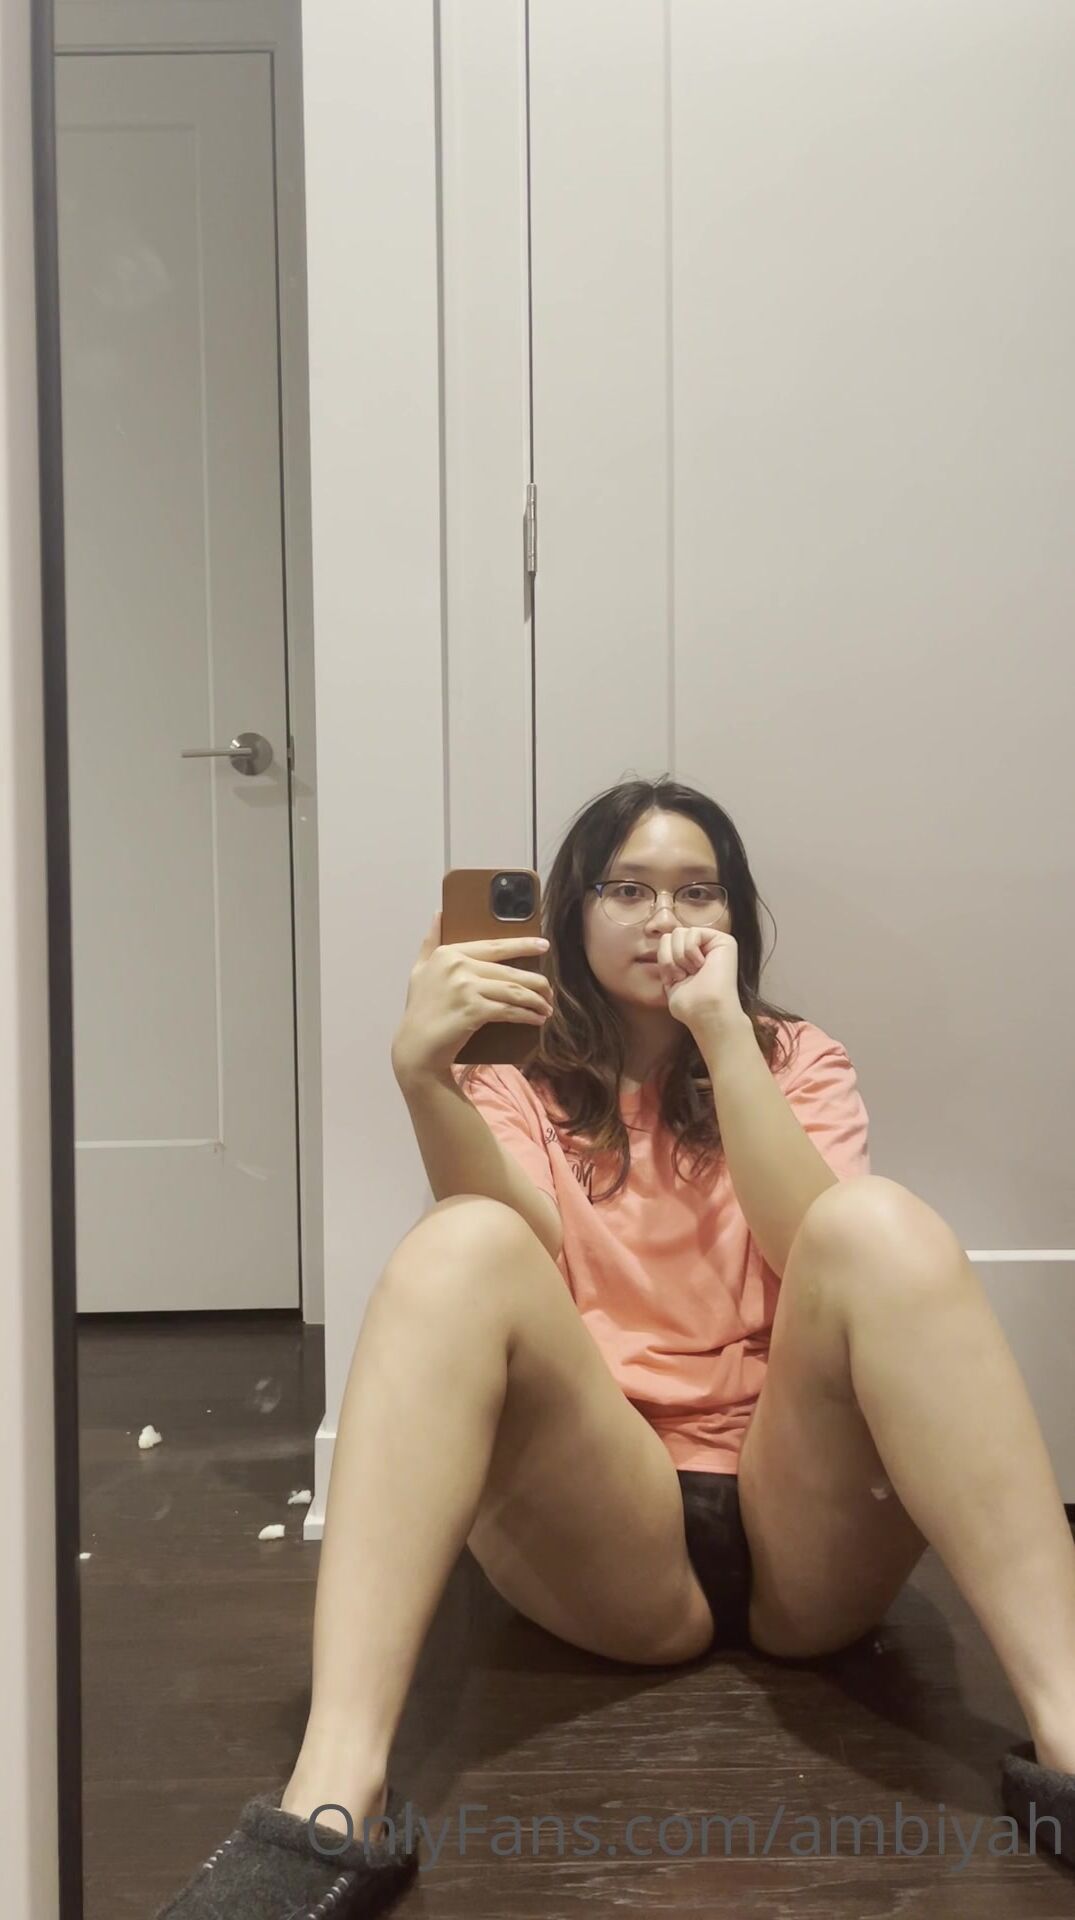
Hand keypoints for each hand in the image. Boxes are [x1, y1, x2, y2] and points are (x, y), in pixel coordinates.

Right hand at [391, 910, 552, 1080]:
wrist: (415, 1046)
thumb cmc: (420, 1009)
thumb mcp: (419, 969)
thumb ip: (430, 941)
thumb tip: (439, 913)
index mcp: (449, 953)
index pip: (494, 946)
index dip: (522, 945)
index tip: (544, 946)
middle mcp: (458, 966)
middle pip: (509, 971)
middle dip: (536, 982)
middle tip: (549, 991)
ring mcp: (466, 988)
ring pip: (513, 990)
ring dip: (536, 1000)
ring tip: (546, 1007)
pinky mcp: (474, 1010)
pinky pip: (509, 1010)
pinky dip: (527, 1015)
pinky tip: (537, 1019)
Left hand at [655, 926, 746, 1037]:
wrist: (706, 1012)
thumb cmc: (690, 1003)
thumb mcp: (670, 977)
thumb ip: (668, 956)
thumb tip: (664, 937)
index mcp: (691, 956)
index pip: (665, 942)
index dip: (664, 961)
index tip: (673, 980)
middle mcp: (703, 947)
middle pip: (670, 935)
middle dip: (670, 958)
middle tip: (683, 976)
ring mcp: (714, 943)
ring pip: (678, 932)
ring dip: (679, 957)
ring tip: (693, 973)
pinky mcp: (724, 941)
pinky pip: (693, 932)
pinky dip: (690, 951)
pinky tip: (701, 966)